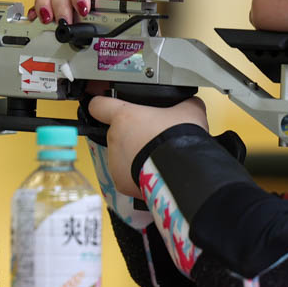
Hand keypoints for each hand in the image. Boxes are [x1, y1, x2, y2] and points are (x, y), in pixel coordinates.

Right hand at [28, 0, 126, 23]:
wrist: (111, 36)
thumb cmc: (116, 22)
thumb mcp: (125, 12)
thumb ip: (127, 1)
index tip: (82, 8)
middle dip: (63, 5)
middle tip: (65, 21)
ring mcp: (67, 1)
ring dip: (46, 5)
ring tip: (47, 19)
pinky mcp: (56, 11)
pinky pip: (42, 5)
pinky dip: (37, 11)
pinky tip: (35, 17)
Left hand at [87, 96, 208, 196]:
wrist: (183, 171)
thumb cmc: (179, 139)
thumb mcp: (189, 110)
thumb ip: (182, 104)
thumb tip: (189, 104)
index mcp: (124, 117)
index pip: (98, 105)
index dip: (102, 104)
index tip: (104, 106)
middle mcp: (114, 139)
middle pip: (117, 133)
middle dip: (133, 135)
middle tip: (153, 138)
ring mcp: (115, 162)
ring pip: (122, 155)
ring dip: (135, 155)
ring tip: (157, 157)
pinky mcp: (121, 182)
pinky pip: (127, 175)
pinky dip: (138, 174)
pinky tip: (155, 171)